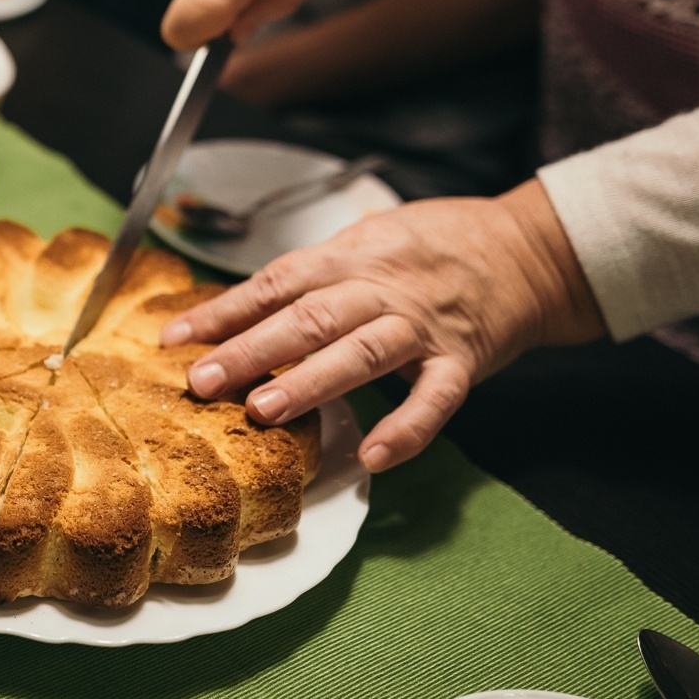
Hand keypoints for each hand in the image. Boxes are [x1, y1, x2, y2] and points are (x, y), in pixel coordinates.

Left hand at [159, 182, 606, 472]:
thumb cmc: (433, 246)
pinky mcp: (462, 360)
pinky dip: (405, 427)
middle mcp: (380, 289)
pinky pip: (433, 398)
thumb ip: (309, 275)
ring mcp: (422, 326)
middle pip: (308, 317)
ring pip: (361, 352)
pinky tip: (373, 456)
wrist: (525, 249)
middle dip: (251, 349)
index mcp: (348, 257)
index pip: (274, 284)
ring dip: (310, 382)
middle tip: (202, 380)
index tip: (174, 339)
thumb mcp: (365, 242)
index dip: (223, 311)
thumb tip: (236, 308)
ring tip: (263, 410)